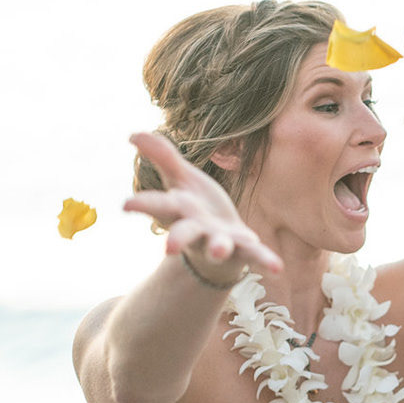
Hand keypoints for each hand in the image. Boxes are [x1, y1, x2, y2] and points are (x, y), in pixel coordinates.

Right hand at [123, 132, 282, 277]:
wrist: (219, 244)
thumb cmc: (196, 208)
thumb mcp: (181, 180)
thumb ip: (162, 157)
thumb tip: (133, 134)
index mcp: (179, 210)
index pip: (158, 206)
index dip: (144, 205)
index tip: (126, 205)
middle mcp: (197, 230)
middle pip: (184, 233)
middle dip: (178, 239)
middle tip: (169, 249)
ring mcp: (220, 242)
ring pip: (218, 247)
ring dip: (218, 248)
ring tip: (219, 250)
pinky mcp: (243, 249)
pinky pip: (254, 255)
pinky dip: (264, 260)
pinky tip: (277, 268)